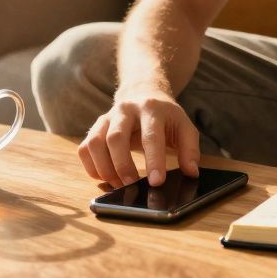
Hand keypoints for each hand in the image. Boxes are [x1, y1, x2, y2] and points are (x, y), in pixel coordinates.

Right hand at [78, 87, 200, 187]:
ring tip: (118, 184)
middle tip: (131, 186)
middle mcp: (126, 110)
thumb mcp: (184, 127)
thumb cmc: (165, 116)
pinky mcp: (96, 127)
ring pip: (95, 143)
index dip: (154, 160)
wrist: (143, 92)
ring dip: (104, 168)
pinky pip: (85, 148)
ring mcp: (107, 118)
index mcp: (151, 108)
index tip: (157, 182)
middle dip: (122, 166)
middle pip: (115, 138)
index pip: (151, 136)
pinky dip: (91, 167)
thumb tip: (191, 173)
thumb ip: (190, 149)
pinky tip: (104, 177)